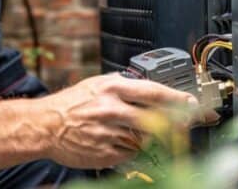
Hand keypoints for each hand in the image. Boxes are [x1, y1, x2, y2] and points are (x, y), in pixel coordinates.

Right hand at [35, 73, 198, 168]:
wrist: (44, 125)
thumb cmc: (71, 104)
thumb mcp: (98, 84)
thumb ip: (126, 86)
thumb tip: (155, 92)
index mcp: (113, 88)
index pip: (155, 93)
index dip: (178, 99)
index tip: (194, 104)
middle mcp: (112, 109)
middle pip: (157, 118)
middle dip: (177, 122)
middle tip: (188, 123)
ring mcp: (110, 133)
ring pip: (146, 138)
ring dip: (149, 136)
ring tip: (131, 129)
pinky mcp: (106, 153)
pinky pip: (131, 153)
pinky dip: (132, 148)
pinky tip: (118, 140)